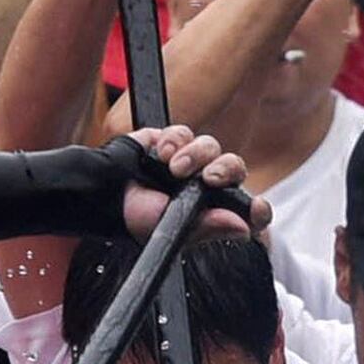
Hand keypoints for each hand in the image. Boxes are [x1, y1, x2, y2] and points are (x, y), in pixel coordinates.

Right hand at [116, 123, 252, 222]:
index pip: (246, 210)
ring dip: (194, 155)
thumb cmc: (137, 218)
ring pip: (211, 147)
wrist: (105, 194)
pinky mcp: (172, 141)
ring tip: (173, 167)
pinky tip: (160, 153)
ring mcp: (190, 161)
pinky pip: (183, 133)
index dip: (258, 210)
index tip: (259, 208)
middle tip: (210, 178)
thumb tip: (243, 228)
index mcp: (213, 212)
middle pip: (234, 168)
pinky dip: (174, 141)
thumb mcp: (174, 230)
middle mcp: (206, 186)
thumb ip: (208, 228)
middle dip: (226, 170)